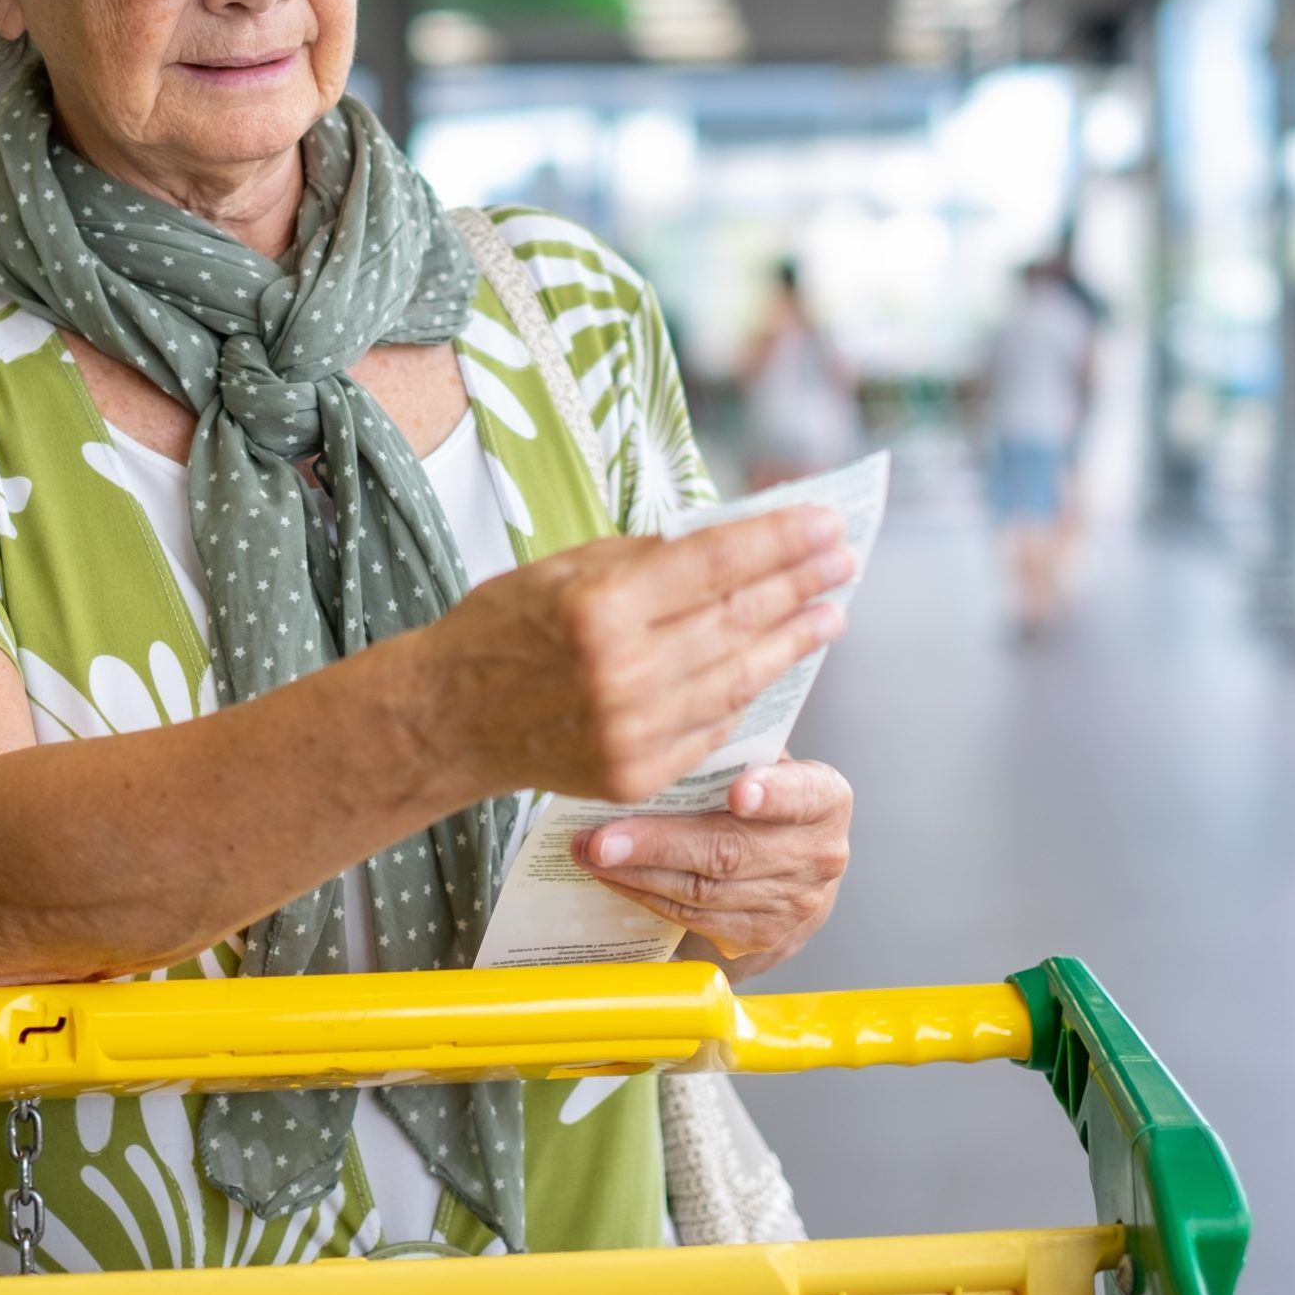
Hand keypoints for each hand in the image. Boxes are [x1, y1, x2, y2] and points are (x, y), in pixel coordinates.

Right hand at [409, 508, 851, 805]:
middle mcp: (623, 671)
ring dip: (793, 641)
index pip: (716, 564)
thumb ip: (646, 558)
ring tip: (831, 612)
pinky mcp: (639, 772)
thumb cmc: (502, 627)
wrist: (449, 718)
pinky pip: (714, 726)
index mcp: (601, 606)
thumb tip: (732, 540)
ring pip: (739, 677)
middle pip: (738, 618)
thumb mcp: (563, 567)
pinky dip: (752, 691)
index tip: (825, 522)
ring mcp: (634, 729)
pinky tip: (778, 663)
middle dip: (801, 584)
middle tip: (845, 559)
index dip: (779, 541)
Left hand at [575, 758, 851, 976]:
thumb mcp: (762, 768)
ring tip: (590, 853)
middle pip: (731, 851)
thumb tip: (655, 748)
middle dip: (658, 843)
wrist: (793, 874)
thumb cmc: (766, 805)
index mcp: (824, 800)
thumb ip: (730, 757)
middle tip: (602, 837)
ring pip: (703, 890)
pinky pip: (692, 916)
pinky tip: (613, 876)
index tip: (738, 793)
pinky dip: (646, 894)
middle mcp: (818, 855)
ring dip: (638, 872)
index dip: (772, 794)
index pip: (803, 794)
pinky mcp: (761, 939)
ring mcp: (793, 905)